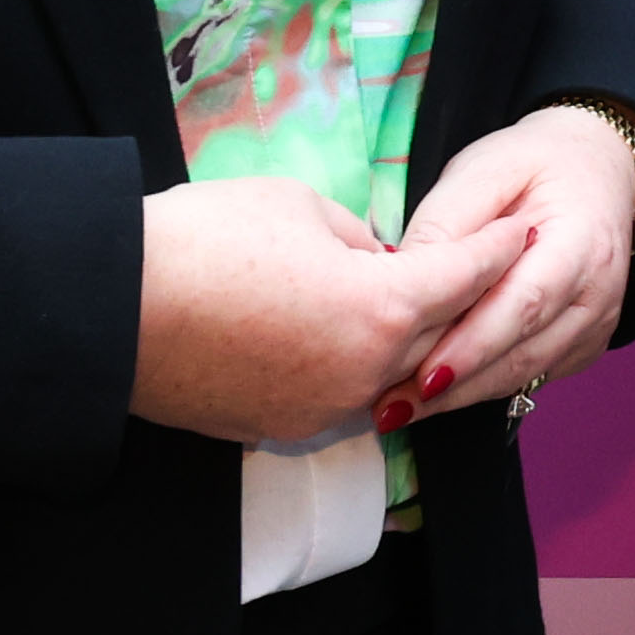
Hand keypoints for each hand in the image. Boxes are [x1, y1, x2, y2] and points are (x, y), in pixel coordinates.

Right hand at [126, 171, 521, 448]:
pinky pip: (341, 395)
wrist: (111, 307)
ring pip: (390, 373)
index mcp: (382, 309)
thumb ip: (356, 237)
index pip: (465, 275)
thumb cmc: (202, 240)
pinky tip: (338, 338)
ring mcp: (322, 409)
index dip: (497, 247)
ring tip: (407, 302)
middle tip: (477, 267)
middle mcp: (365, 373)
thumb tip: (373, 260)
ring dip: (402, 341)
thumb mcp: (298, 206)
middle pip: (438, 334)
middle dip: (459, 299)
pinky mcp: (280, 428)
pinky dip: (352, 367)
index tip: (523, 231)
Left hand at [385, 108, 634, 422]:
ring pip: (523, 374)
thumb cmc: (534, 165)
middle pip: (523, 352)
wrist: (595, 168)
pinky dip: (481, 387)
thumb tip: (405, 280)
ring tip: (399, 410)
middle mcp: (599, 293)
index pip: (526, 302)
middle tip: (391, 407)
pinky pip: (528, 376)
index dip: (473, 344)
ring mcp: (596, 325)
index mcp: (582, 240)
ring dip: (461, 397)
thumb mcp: (485, 169)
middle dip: (456, 385)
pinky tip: (436, 394)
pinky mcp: (583, 346)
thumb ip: (447, 222)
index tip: (421, 375)